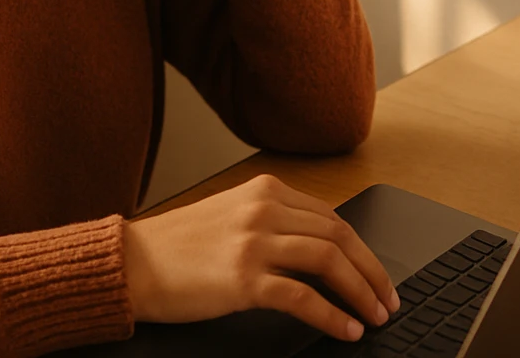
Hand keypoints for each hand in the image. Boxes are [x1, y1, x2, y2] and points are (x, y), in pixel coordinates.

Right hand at [123, 174, 400, 341]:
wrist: (132, 263)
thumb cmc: (177, 246)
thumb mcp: (231, 216)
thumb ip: (273, 222)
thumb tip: (322, 250)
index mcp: (265, 190)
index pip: (332, 216)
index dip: (362, 248)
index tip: (377, 273)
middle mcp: (264, 209)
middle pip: (340, 235)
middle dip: (372, 271)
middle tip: (387, 299)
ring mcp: (254, 242)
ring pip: (329, 261)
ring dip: (361, 292)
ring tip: (374, 316)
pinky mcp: (243, 278)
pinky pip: (303, 297)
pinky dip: (332, 315)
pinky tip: (345, 330)